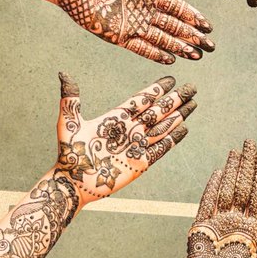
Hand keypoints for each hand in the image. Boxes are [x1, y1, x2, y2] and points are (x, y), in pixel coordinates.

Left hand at [55, 72, 195, 205]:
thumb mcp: (68, 123)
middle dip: (174, 99)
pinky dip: (173, 138)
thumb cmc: (68, 155)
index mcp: (115, 118)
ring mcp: (136, 146)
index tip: (170, 80)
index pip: (141, 100)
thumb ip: (70, 99)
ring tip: (192, 104)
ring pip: (162, 127)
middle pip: (157, 111)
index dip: (156, 90)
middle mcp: (129, 130)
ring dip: (177, 115)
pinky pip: (161, 148)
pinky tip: (184, 128)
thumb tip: (64, 74)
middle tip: (191, 87)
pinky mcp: (140, 163)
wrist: (73, 183)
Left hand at [57, 0, 214, 64]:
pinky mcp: (117, 35)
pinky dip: (156, 53)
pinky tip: (171, 59)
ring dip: (179, 47)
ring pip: (162, 39)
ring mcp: (131, 24)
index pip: (175, 7)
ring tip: (197, 56)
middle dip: (192, 36)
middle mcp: (142, 9)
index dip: (192, 16)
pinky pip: (141, 48)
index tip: (207, 25)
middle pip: (173, 26)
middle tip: (210, 46)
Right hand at [186, 141, 256, 257]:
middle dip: (247, 165)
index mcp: (251, 231)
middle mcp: (234, 224)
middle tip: (251, 142)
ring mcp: (217, 227)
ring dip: (232, 170)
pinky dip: (212, 188)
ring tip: (237, 150)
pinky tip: (219, 172)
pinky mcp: (200, 233)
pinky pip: (206, 205)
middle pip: (242, 188)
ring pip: (226, 191)